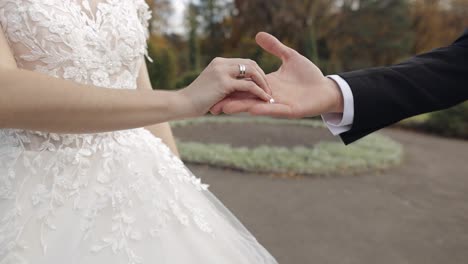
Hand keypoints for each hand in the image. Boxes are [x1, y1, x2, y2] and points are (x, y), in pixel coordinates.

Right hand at [178, 57, 271, 116]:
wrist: (182, 104)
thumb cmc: (195, 100)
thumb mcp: (211, 87)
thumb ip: (224, 84)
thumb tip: (237, 91)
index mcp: (219, 62)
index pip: (244, 62)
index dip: (256, 72)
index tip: (263, 85)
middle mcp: (221, 63)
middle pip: (251, 64)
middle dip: (263, 76)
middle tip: (269, 90)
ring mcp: (222, 72)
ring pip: (252, 71)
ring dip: (263, 83)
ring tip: (269, 95)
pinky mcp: (224, 83)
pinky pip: (248, 85)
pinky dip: (259, 92)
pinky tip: (265, 99)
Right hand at [210, 32, 343, 117]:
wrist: (326, 89)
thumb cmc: (309, 75)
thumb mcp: (290, 57)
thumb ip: (274, 47)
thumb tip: (258, 35)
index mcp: (266, 84)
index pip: (244, 85)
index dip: (231, 88)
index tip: (216, 89)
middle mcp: (268, 95)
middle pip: (245, 98)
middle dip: (229, 101)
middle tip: (213, 104)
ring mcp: (277, 104)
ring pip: (255, 106)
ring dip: (240, 107)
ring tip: (225, 109)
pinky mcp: (288, 110)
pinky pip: (273, 110)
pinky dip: (263, 109)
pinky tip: (252, 109)